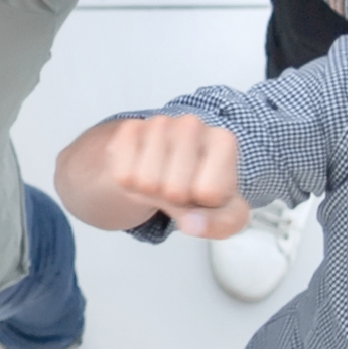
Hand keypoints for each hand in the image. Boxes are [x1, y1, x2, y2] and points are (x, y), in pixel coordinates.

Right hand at [82, 110, 249, 237]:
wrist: (172, 167)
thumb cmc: (203, 187)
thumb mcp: (224, 214)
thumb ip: (218, 224)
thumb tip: (193, 225)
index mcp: (224, 141)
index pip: (207, 193)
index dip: (203, 204)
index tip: (205, 191)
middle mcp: (193, 125)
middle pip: (174, 191)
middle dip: (174, 200)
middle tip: (181, 188)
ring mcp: (159, 123)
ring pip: (146, 183)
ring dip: (151, 192)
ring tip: (163, 179)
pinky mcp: (131, 128)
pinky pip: (123, 175)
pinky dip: (130, 183)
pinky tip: (145, 169)